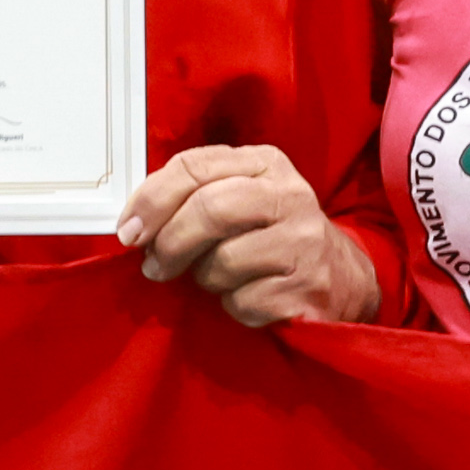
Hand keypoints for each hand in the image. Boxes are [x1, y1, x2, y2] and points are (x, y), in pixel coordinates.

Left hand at [118, 145, 376, 328]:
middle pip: (209, 209)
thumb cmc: (272, 237)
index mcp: (265, 163)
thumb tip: (135, 222)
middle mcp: (290, 195)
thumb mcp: (241, 200)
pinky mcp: (307, 287)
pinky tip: (250, 296)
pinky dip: (232, 306)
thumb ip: (194, 195)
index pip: (194, 167)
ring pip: (221, 261)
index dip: (152, 200)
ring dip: (205, 278)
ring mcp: (304, 242)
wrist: (341, 280)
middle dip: (169, 243)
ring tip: (219, 278)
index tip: (128, 230)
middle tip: (155, 266)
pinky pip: (242, 301)